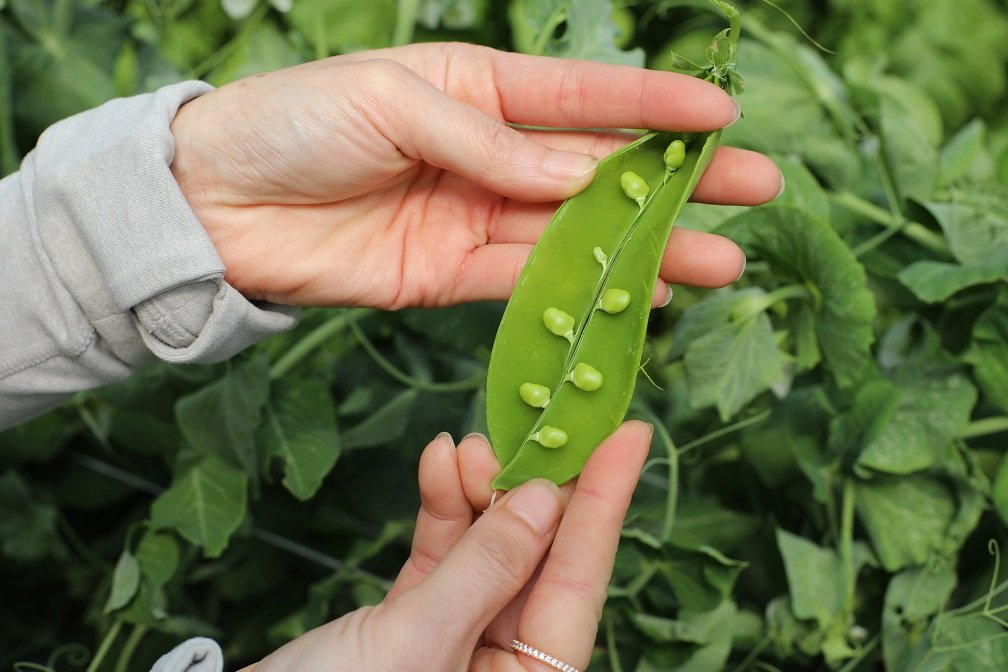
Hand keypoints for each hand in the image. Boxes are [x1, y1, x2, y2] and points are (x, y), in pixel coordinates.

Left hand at [170, 43, 781, 308]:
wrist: (218, 204)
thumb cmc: (296, 123)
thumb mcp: (397, 104)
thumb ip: (492, 142)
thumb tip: (582, 175)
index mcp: (476, 85)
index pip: (583, 97)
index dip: (653, 107)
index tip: (722, 118)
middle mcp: (486, 151)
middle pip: (599, 171)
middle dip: (676, 184)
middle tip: (756, 193)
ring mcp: (473, 217)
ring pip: (577, 235)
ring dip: (646, 250)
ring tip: (720, 261)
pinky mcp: (450, 277)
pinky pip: (530, 283)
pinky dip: (584, 290)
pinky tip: (642, 294)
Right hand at [240, 421, 652, 670]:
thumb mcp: (415, 644)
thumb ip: (484, 571)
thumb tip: (544, 499)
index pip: (579, 586)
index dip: (605, 506)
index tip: (627, 433)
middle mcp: (502, 669)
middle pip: (538, 562)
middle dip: (529, 489)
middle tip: (528, 425)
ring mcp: (460, 644)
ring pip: (489, 552)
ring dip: (478, 493)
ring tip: (466, 445)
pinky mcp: (415, 625)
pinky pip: (443, 558)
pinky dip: (440, 511)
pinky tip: (437, 464)